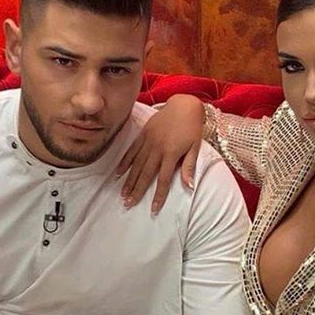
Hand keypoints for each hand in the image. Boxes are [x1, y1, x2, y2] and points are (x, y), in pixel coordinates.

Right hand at [116, 95, 203, 212]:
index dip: (158, 195)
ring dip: (129, 180)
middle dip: (137, 191)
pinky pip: (132, 150)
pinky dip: (125, 162)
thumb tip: (189, 187)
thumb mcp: (196, 147)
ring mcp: (148, 141)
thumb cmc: (192, 128)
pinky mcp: (143, 134)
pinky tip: (118, 173)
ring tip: (123, 194)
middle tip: (128, 204)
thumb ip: (190, 167)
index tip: (153, 209)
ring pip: (136, 164)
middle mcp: (157, 148)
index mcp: (171, 153)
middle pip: (145, 174)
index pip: (163, 179)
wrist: (184, 105)